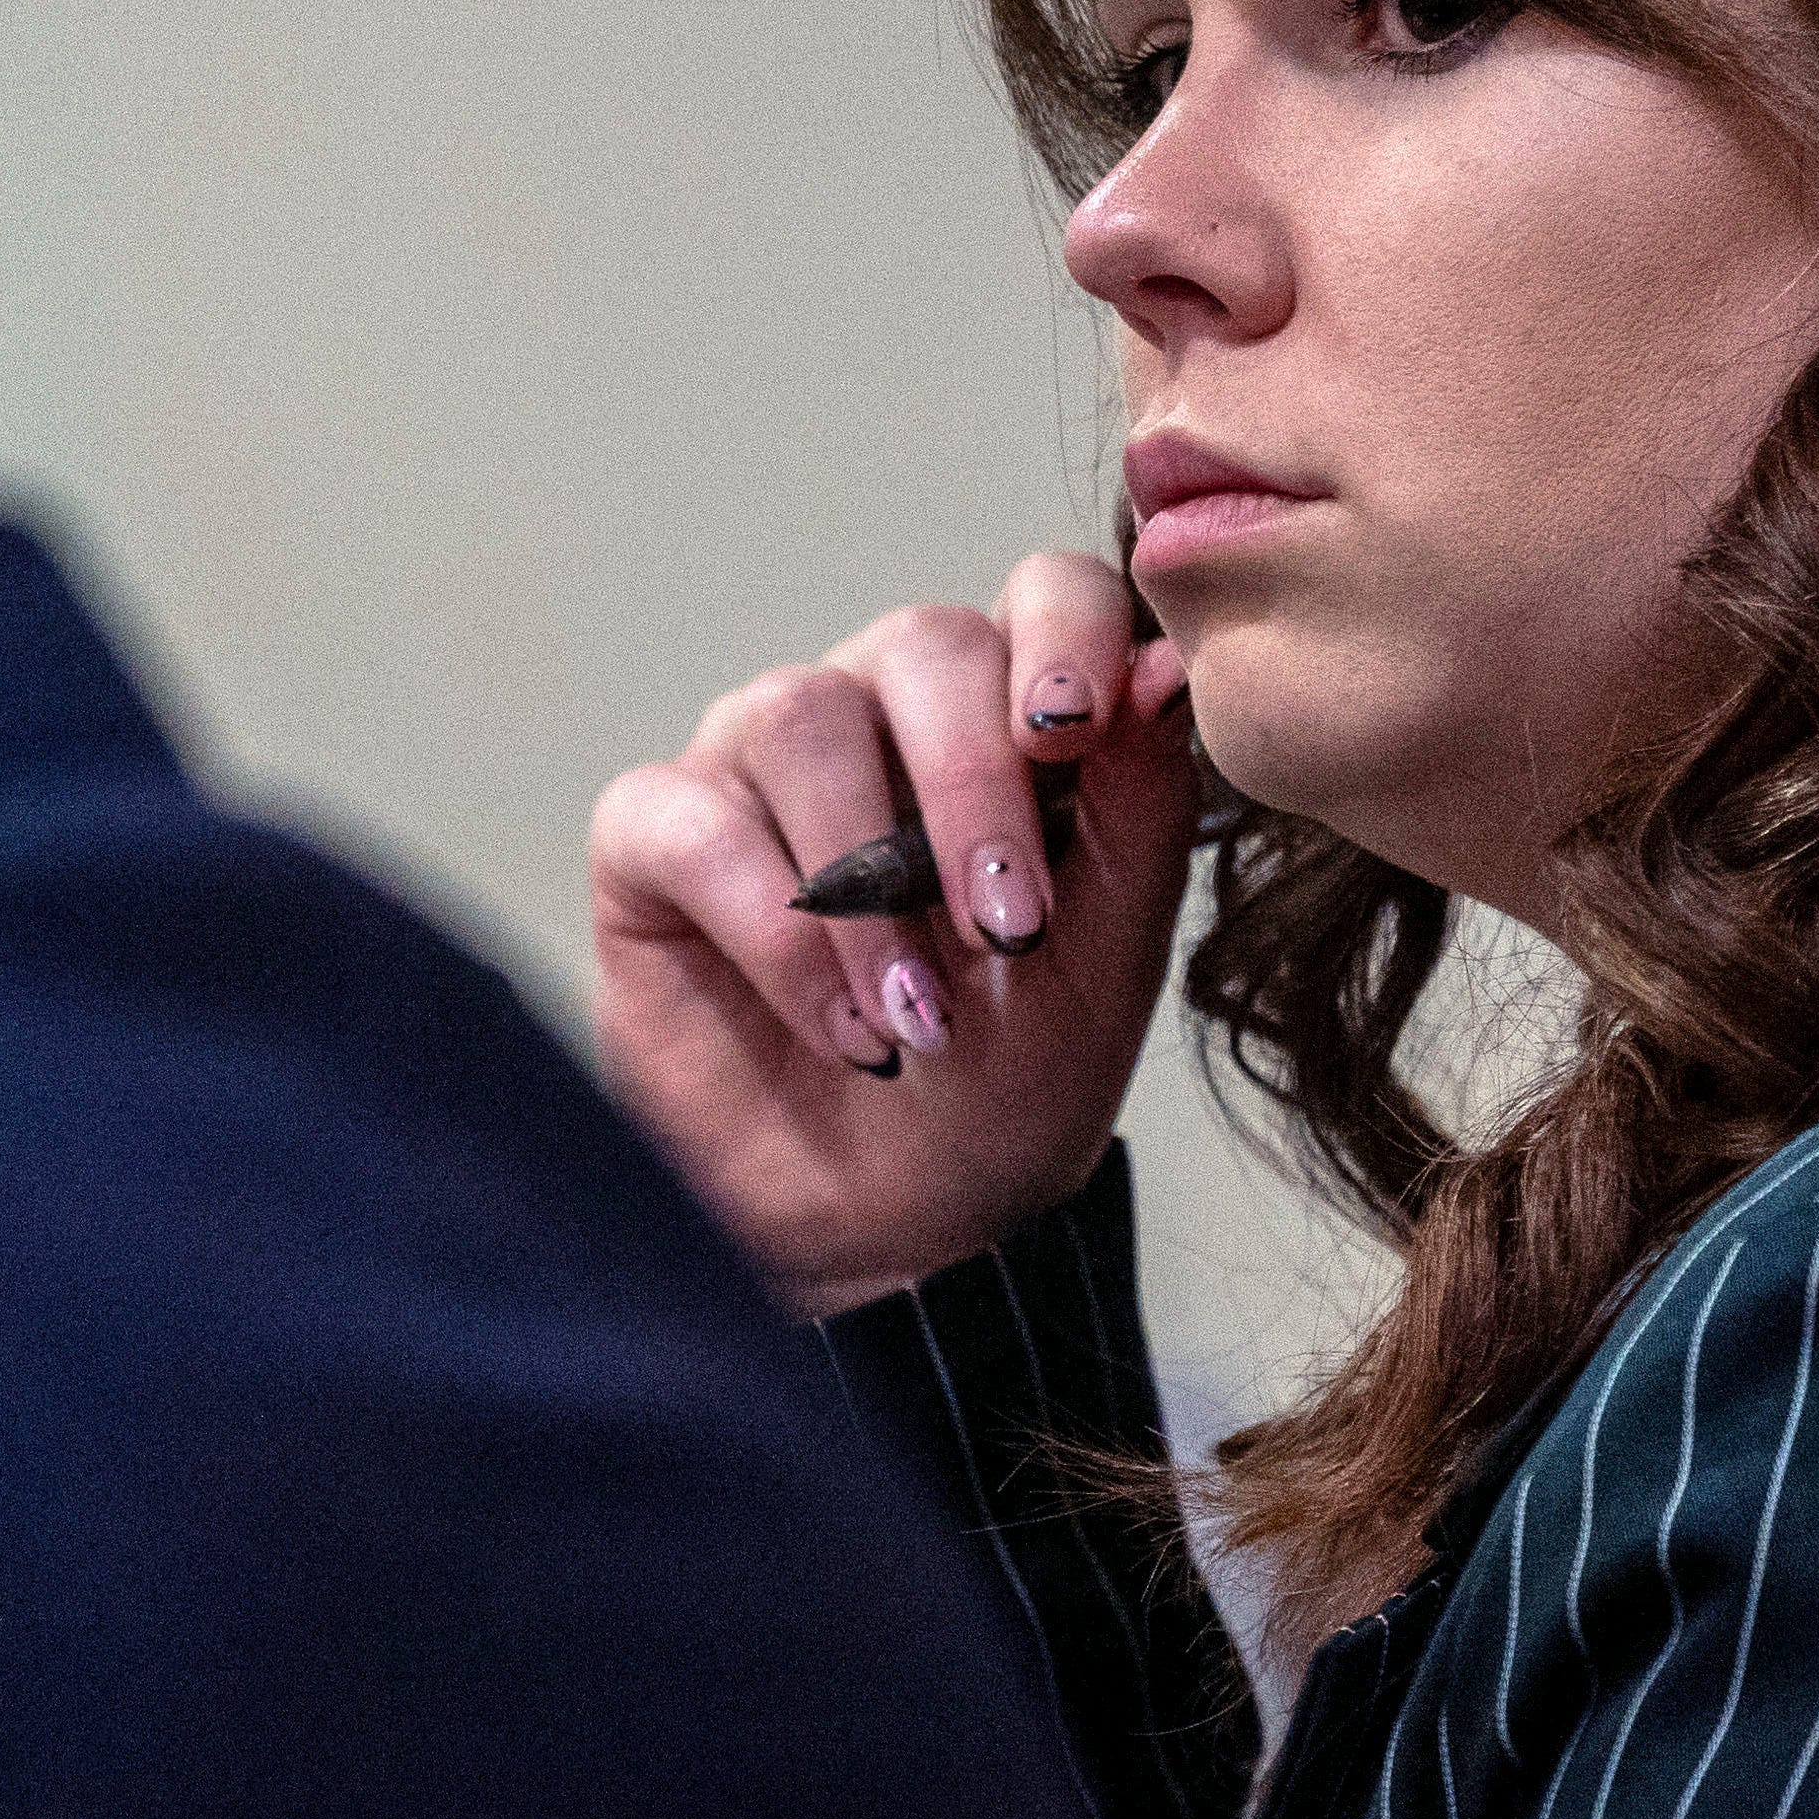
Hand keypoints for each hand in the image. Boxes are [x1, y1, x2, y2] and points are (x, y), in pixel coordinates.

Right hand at [588, 552, 1203, 1313]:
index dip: (1064, 634)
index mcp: (1007, 712)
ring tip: (921, 1019)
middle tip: (1009, 928)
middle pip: (919, 643)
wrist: (899, 1225)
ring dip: (871, 880)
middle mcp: (878, 712)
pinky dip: (774, 932)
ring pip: (799, 716)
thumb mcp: (1108, 957)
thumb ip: (1139, 809)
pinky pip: (693, 823)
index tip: (1076, 733)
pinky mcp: (654, 842)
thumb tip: (1164, 673)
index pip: (1044, 593)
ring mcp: (756, 766)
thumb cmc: (1011, 1079)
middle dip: (974, 783)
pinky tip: (844, 1031)